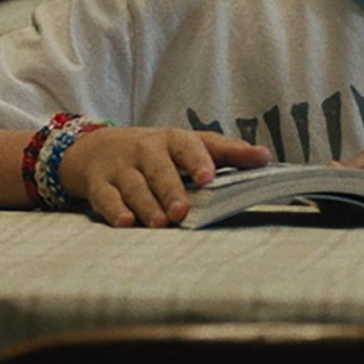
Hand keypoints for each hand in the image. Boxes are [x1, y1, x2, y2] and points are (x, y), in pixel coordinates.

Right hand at [61, 127, 272, 228]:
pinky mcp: (99, 184)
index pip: (189, 146)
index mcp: (173, 140)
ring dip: (148, 205)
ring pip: (135, 186)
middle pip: (160, 169)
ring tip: (162, 223)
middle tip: (183, 211)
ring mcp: (121, 167)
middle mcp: (146, 150)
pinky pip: (106, 198)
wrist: (97, 149)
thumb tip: (266, 158)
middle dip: (172, 190)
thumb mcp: (192, 145)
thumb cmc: (158, 152)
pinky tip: (127, 223)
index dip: (198, 160)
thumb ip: (228, 152)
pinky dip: (115, 211)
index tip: (208, 177)